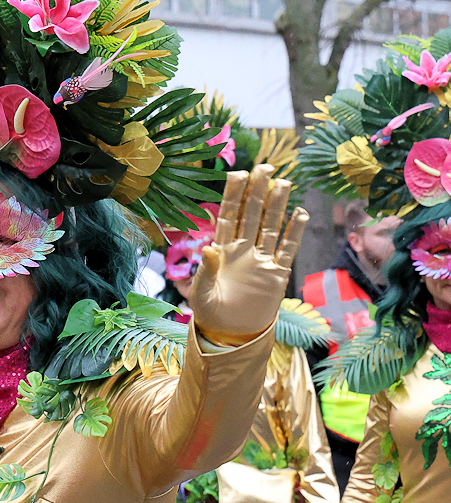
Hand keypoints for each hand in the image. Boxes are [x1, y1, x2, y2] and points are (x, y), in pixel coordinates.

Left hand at [190, 164, 307, 345]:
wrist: (230, 336)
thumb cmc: (209, 314)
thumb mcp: (202, 294)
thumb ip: (206, 271)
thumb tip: (210, 247)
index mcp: (221, 251)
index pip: (228, 216)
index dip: (232, 195)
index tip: (237, 173)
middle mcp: (242, 250)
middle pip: (252, 214)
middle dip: (257, 191)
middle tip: (265, 167)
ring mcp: (261, 260)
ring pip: (271, 226)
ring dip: (277, 205)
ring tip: (284, 182)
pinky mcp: (277, 275)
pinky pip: (288, 249)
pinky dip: (294, 231)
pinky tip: (300, 212)